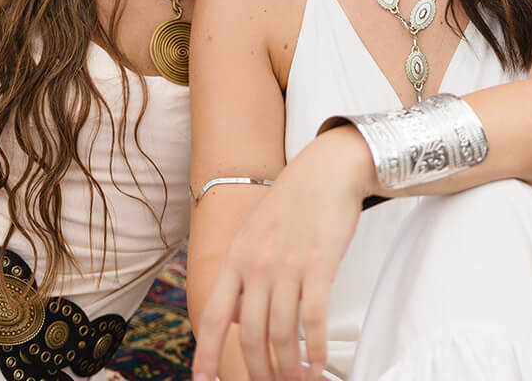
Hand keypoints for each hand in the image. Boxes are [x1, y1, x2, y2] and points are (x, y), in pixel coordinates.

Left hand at [192, 129, 373, 380]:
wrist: (327, 171)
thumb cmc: (292, 205)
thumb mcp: (252, 236)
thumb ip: (240, 277)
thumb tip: (235, 320)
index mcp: (235, 258)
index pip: (214, 315)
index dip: (206, 352)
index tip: (203, 380)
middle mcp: (256, 264)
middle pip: (251, 334)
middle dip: (259, 370)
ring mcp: (288, 265)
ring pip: (282, 333)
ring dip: (288, 367)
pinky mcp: (320, 263)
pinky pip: (314, 317)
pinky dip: (315, 348)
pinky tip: (318, 364)